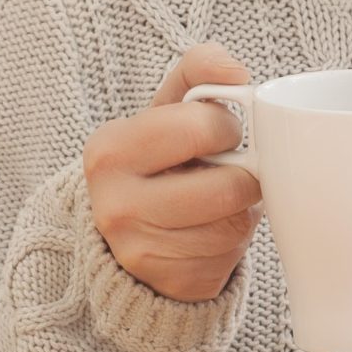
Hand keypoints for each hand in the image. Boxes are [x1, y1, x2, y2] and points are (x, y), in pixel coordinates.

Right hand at [82, 44, 263, 302]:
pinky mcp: (168, 282)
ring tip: (217, 199)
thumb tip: (236, 72)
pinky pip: (229, 257)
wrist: (135, 231)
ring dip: (242, 209)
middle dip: (242, 172)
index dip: (226, 127)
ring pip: (234, 223)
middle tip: (224, 168)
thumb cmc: (162, 159)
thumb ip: (199, 70)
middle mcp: (114, 203)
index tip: (216, 134)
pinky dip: (233, 242)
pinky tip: (212, 231)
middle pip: (229, 185)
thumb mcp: (168, 109)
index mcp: (110, 149)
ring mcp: (138, 249)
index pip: (202, 126)